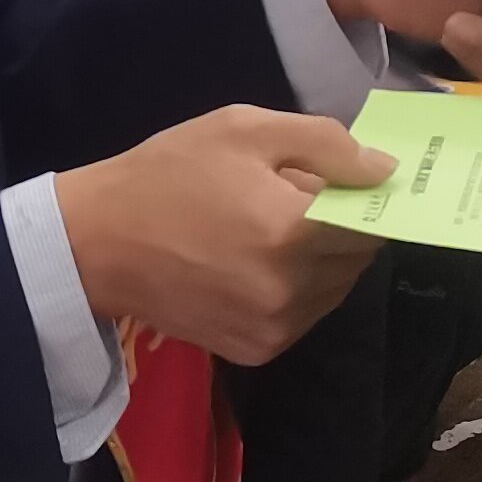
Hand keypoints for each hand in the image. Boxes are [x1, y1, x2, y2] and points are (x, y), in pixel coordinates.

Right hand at [59, 107, 390, 364]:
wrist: (96, 244)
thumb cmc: (168, 174)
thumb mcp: (243, 130)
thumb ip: (325, 144)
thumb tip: (385, 169)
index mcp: (290, 231)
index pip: (373, 222)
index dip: (366, 199)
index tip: (346, 182)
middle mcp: (291, 289)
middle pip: (358, 258)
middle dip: (341, 226)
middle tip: (292, 198)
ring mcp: (275, 327)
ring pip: (336, 288)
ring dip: (322, 260)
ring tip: (267, 230)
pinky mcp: (257, 351)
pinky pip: (306, 315)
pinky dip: (297, 289)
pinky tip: (254, 263)